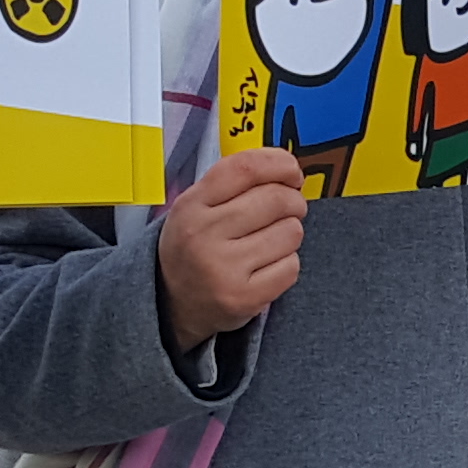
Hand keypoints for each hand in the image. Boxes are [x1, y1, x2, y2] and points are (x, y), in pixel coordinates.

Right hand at [157, 146, 307, 352]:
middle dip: (293, 202)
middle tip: (288, 210)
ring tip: (270, 242)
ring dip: (290, 234)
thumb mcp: (197, 207)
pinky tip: (267, 266)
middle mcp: (203, 235)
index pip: (245, 168)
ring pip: (290, 232)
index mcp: (191, 205)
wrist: (174, 303)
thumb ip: (235, 184)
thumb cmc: (196, 246)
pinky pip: (291, 266)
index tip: (292, 172)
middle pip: (276, 199)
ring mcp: (223, 268)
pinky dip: (287, 264)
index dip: (279, 164)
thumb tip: (287, 169)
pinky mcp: (244, 298)